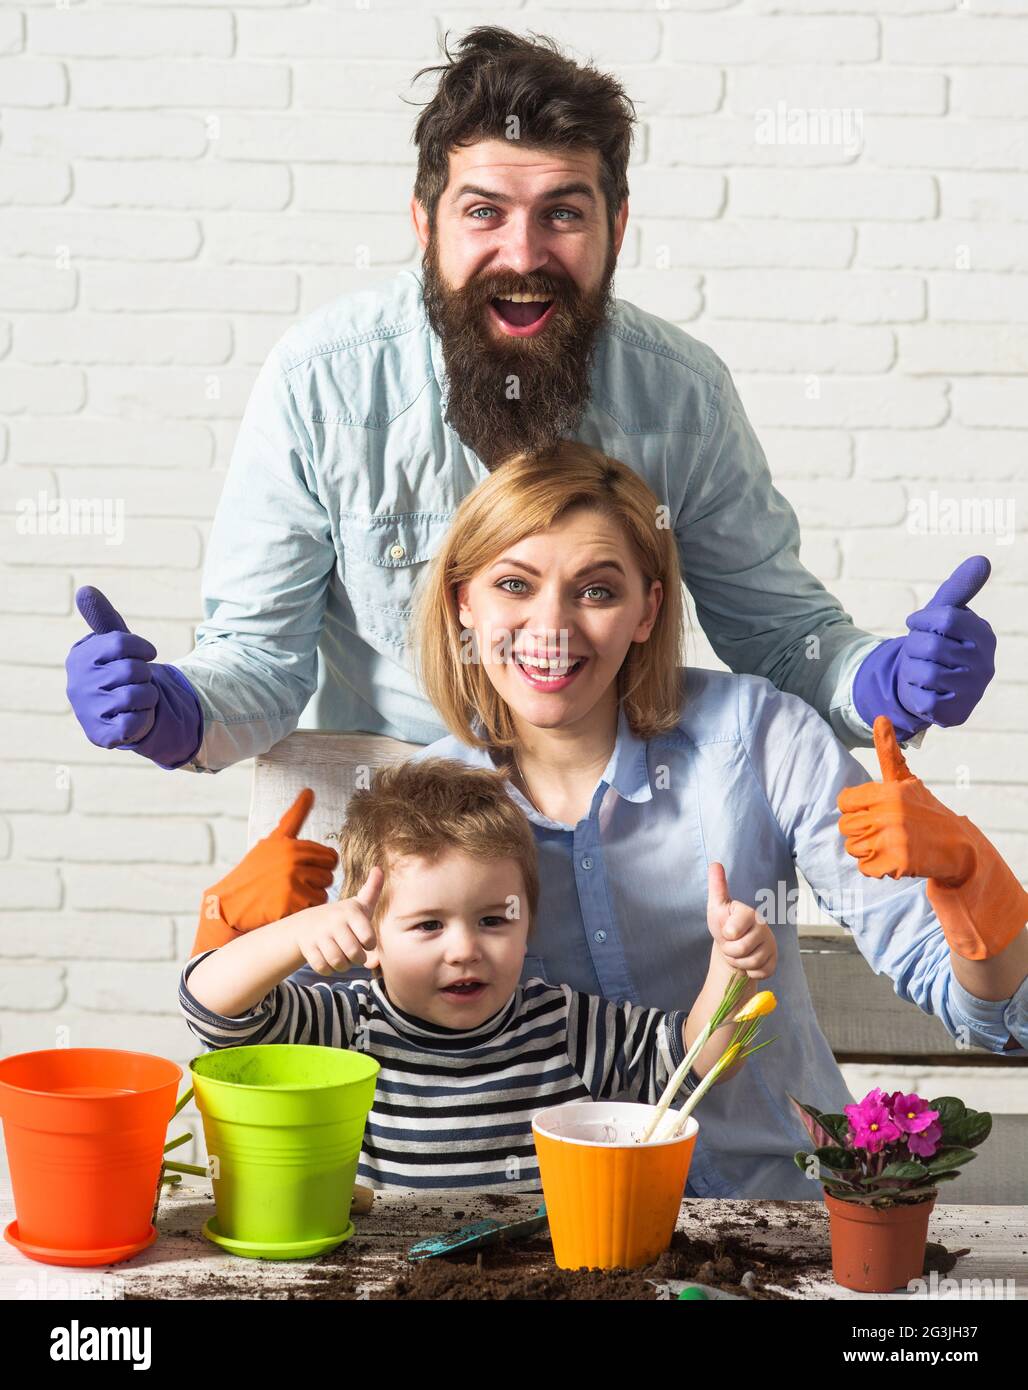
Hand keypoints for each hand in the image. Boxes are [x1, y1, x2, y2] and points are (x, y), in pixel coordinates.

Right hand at [65, 585, 202, 767]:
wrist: (120, 712)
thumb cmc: (117, 671)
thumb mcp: (113, 643)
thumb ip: (103, 617)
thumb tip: (84, 589)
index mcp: (80, 657)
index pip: (121, 642)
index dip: (142, 648)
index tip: (147, 654)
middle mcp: (78, 683)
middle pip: (134, 669)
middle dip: (146, 675)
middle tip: (138, 681)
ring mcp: (87, 711)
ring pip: (139, 695)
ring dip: (149, 696)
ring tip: (138, 698)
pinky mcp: (100, 735)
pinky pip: (136, 722)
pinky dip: (144, 718)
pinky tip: (134, 716)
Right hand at [206, 789, 338, 931]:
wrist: (230, 904)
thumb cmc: (254, 871)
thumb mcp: (272, 841)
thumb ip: (295, 817)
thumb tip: (309, 790)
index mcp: (290, 845)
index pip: (329, 856)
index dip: (322, 865)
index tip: (306, 870)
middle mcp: (292, 860)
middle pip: (329, 874)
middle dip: (317, 881)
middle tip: (296, 884)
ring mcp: (292, 882)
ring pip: (324, 890)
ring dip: (312, 896)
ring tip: (291, 895)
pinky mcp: (290, 903)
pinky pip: (315, 905)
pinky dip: (306, 908)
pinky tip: (288, 906)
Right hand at [292, 867, 383, 975]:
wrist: (306, 922)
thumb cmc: (344, 919)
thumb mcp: (362, 910)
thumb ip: (377, 932)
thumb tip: (376, 964)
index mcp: (352, 912)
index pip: (368, 938)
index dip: (370, 945)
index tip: (365, 941)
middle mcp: (335, 921)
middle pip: (354, 953)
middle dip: (358, 959)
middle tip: (355, 955)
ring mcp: (320, 933)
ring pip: (338, 962)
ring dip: (343, 966)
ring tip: (343, 959)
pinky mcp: (308, 946)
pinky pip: (322, 967)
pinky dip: (328, 969)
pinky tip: (330, 962)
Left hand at [706, 863, 775, 979]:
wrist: (732, 948)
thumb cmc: (724, 925)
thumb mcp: (717, 906)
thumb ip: (717, 886)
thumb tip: (715, 863)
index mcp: (750, 913)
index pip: (736, 928)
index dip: (727, 934)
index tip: (726, 930)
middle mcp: (763, 927)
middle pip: (741, 949)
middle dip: (729, 950)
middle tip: (730, 943)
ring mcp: (771, 945)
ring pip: (751, 962)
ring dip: (738, 962)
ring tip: (737, 952)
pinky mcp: (773, 962)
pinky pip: (760, 973)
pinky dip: (749, 971)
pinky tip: (747, 962)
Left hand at [838, 716, 1026, 960]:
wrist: (957, 847)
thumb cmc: (926, 811)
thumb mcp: (906, 781)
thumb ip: (888, 753)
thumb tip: (880, 717)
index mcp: (887, 792)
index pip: (844, 802)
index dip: (856, 809)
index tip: (874, 812)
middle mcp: (888, 814)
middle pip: (846, 827)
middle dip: (862, 832)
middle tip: (886, 831)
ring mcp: (892, 840)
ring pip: (853, 848)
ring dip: (868, 851)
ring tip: (891, 844)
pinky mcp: (897, 863)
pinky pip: (865, 868)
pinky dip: (877, 868)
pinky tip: (895, 860)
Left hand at [852, 556, 995, 740]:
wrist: (926, 685)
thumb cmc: (936, 643)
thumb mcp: (943, 614)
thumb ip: (959, 588)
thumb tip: (982, 559)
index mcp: (983, 635)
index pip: (948, 618)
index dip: (922, 620)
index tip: (914, 623)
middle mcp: (985, 663)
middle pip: (931, 645)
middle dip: (912, 647)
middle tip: (915, 652)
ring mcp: (973, 691)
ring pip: (923, 672)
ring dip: (910, 670)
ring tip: (918, 671)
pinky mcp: (957, 713)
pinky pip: (923, 699)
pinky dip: (913, 692)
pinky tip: (921, 690)